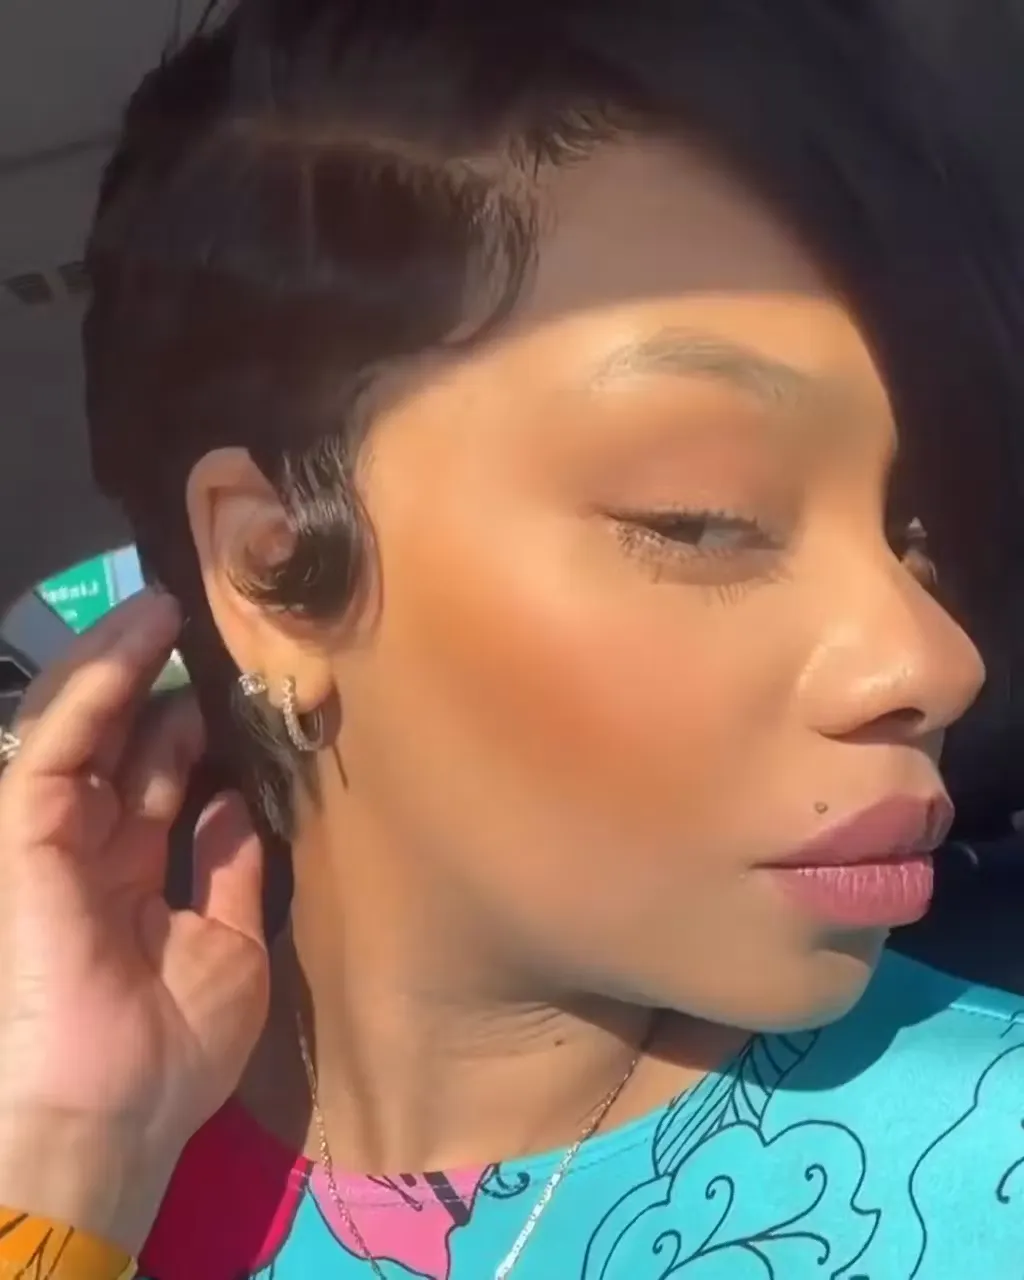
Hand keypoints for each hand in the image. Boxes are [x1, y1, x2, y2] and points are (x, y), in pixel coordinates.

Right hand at [0, 590, 268, 1250]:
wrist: (117, 1112)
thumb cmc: (173, 1046)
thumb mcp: (230, 943)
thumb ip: (228, 867)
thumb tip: (233, 801)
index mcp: (133, 875)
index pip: (154, 778)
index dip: (184, 726)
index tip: (231, 680)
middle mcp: (91, 847)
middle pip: (117, 743)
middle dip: (151, 681)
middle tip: (195, 624)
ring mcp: (55, 839)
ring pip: (79, 728)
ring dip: (119, 663)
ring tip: (162, 608)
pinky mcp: (26, 836)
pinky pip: (57, 748)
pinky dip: (94, 690)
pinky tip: (135, 639)